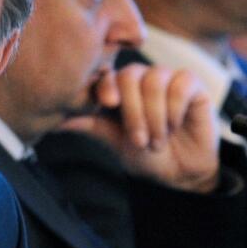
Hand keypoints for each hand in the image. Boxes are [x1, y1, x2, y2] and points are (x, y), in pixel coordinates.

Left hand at [60, 65, 218, 192]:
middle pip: (130, 75)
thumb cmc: (144, 154)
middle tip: (139, 141)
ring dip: (155, 116)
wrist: (179, 172)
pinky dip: (175, 108)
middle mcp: (141, 78)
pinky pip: (181, 83)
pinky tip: (175, 125)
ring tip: (157, 141)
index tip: (109, 104)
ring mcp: (166, 78)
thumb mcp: (113, 140)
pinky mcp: (191, 84)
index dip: (107, 86)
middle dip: (133, 112)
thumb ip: (90, 125)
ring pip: (155, 80)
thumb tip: (55, 122)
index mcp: (118, 89)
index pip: (108, 75)